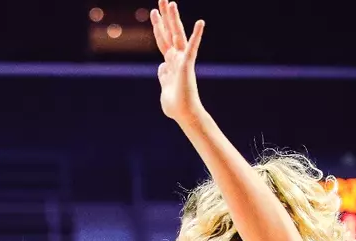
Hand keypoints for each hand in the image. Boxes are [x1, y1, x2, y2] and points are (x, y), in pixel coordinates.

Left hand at [151, 0, 205, 124]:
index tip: (154, 12)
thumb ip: (163, 76)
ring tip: (171, 2)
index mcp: (169, 62)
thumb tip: (161, 67)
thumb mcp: (164, 88)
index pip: (162, 39)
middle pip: (169, 32)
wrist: (184, 115)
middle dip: (165, 15)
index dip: (158, 26)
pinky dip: (196, 35)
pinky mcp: (187, 65)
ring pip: (177, 35)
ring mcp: (182, 60)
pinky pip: (192, 47)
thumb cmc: (175, 106)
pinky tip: (200, 22)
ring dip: (174, 19)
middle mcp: (176, 57)